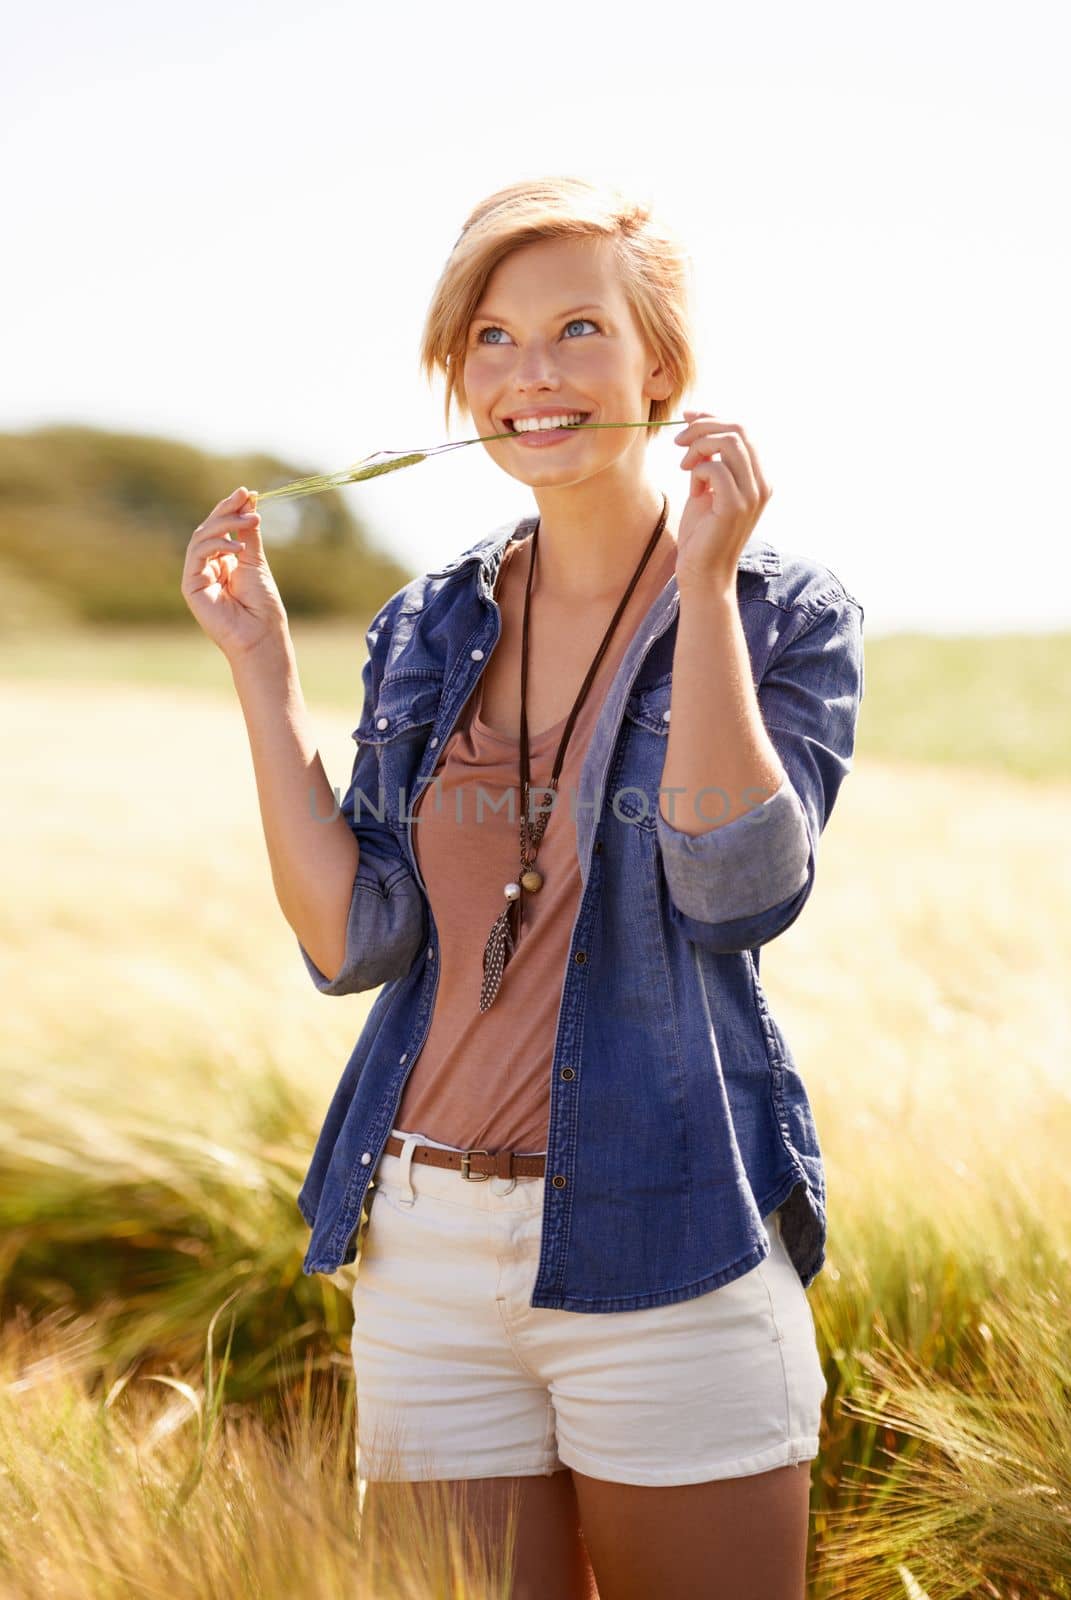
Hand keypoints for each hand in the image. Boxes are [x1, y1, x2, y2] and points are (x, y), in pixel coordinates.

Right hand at [181, 486, 289, 660]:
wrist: (260, 635)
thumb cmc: (262, 604)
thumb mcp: (256, 561)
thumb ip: (248, 533)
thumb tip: (248, 500)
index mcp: (225, 561)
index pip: (222, 528)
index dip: (232, 508)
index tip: (247, 492)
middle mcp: (209, 567)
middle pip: (209, 528)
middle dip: (227, 510)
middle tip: (245, 497)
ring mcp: (198, 575)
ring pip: (201, 537)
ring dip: (225, 524)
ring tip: (249, 520)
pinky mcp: (190, 585)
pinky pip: (197, 554)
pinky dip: (216, 544)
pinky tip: (237, 546)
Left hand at [672, 410, 772, 593]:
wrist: (702, 572)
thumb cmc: (702, 532)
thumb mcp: (706, 486)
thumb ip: (709, 457)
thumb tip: (696, 419)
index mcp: (759, 476)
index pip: (743, 430)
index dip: (713, 418)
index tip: (687, 417)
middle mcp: (762, 483)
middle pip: (738, 430)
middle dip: (703, 427)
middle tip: (678, 441)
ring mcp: (752, 495)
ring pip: (728, 443)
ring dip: (698, 446)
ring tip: (683, 465)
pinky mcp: (735, 506)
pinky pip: (714, 469)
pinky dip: (697, 472)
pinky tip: (692, 491)